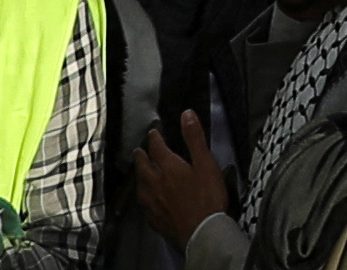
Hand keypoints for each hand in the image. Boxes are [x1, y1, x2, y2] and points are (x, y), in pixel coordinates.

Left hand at [124, 130, 225, 244]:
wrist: (202, 232)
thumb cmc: (207, 196)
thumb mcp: (206, 163)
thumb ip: (194, 139)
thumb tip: (185, 113)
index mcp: (168, 168)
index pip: (156, 148)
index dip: (154, 138)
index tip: (153, 132)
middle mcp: (155, 184)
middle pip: (143, 168)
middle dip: (141, 157)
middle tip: (139, 151)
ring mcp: (153, 204)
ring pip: (141, 188)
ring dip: (139, 178)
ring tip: (140, 175)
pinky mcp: (156, 221)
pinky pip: (146, 207)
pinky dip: (146, 200)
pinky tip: (149, 203)